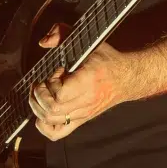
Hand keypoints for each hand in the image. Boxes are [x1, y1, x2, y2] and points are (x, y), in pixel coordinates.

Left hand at [28, 23, 133, 139]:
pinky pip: (56, 133)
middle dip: (40, 94)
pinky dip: (43, 125)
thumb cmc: (107, 61)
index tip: (57, 71)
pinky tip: (43, 111)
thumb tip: (44, 41)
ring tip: (43, 94)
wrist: (127, 78)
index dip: (51, 82)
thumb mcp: (88, 41)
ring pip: (50, 121)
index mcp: (88, 82)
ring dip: (39, 106)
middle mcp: (85, 101)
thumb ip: (63, 33)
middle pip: (51, 110)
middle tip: (45, 82)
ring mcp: (82, 114)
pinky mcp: (80, 121)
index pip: (60, 95)